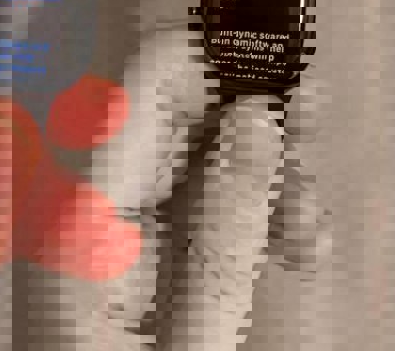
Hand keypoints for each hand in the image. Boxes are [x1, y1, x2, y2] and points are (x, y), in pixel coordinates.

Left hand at [83, 27, 330, 349]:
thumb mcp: (195, 337)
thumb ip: (223, 226)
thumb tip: (258, 114)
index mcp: (77, 211)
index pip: (140, 86)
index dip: (213, 71)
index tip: (283, 92)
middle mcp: (81, 200)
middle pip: (170, 118)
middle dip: (249, 126)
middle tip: (317, 150)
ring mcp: (104, 228)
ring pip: (189, 157)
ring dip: (259, 174)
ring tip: (313, 231)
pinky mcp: (130, 255)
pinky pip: (188, 202)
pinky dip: (243, 210)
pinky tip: (294, 245)